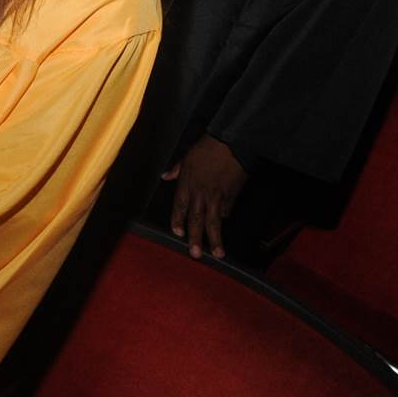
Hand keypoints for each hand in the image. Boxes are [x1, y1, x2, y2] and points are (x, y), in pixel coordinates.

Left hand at [163, 134, 248, 259]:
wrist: (232, 141)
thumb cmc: (208, 147)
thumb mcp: (187, 156)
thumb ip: (176, 170)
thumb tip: (165, 176)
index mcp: (187, 184)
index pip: (179, 207)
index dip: (178, 221)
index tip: (178, 234)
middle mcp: (200, 193)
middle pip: (196, 220)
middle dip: (195, 238)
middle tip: (195, 254)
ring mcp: (216, 196)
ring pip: (214, 222)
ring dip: (215, 239)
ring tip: (217, 254)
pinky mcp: (231, 196)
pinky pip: (226, 211)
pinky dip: (224, 217)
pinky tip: (224, 224)